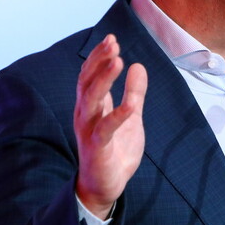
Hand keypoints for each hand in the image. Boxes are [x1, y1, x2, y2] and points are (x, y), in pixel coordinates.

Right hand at [74, 34, 147, 218]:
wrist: (106, 185)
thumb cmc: (115, 149)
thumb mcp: (130, 116)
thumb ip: (134, 93)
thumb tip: (138, 66)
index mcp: (92, 105)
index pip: (90, 74)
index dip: (98, 56)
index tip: (111, 38)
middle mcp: (85, 114)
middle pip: (87, 81)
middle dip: (99, 60)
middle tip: (112, 43)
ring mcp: (89, 130)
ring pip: (91, 99)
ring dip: (104, 79)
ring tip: (118, 61)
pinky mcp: (97, 148)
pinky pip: (105, 129)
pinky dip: (117, 115)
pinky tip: (130, 106)